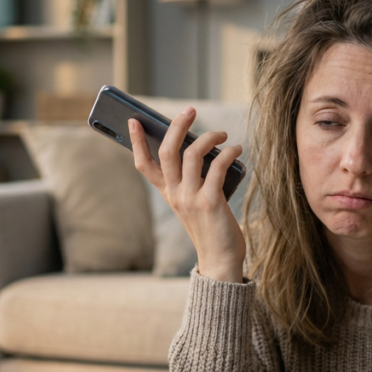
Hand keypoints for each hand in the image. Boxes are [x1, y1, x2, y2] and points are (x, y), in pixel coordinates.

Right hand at [128, 107, 245, 282]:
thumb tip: (203, 147)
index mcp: (168, 194)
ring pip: (192, 154)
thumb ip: (193, 180)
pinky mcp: (210, 202)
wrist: (220, 261)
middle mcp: (175, 195)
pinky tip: (237, 150)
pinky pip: (218, 167)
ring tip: (223, 135)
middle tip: (190, 110)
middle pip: (166, 151)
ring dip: (210, 137)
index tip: (134, 120)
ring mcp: (190, 198)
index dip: (136, 141)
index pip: (143, 165)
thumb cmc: (211, 228)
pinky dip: (229, 153)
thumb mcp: (194, 203)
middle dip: (177, 126)